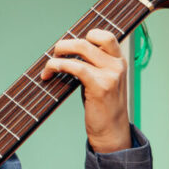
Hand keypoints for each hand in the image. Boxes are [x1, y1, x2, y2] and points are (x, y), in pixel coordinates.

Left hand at [40, 28, 130, 152]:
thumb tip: (67, 53)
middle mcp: (117, 65)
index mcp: (119, 61)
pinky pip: (76, 67)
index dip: (85, 37)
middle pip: (88, 40)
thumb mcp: (102, 81)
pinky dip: (59, 66)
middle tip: (54, 55)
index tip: (71, 49)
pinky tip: (50, 73)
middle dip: (65, 44)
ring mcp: (110, 75)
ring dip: (58, 55)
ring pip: (80, 49)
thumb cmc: (103, 108)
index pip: (104, 36)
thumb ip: (93, 66)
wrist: (112, 132)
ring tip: (48, 66)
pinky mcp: (100, 86)